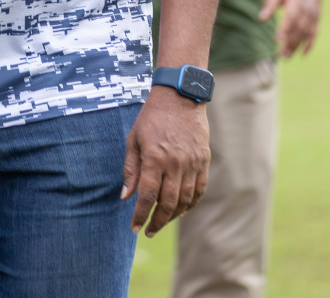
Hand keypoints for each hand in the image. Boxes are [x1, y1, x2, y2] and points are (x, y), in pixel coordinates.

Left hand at [122, 87, 209, 236]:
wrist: (179, 97)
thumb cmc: (151, 118)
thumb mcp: (134, 139)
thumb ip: (131, 169)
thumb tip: (126, 197)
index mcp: (154, 158)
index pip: (147, 196)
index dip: (140, 215)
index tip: (134, 227)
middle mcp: (175, 163)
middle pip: (167, 203)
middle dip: (157, 221)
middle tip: (149, 231)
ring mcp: (192, 163)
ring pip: (185, 199)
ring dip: (174, 216)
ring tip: (162, 221)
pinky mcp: (204, 160)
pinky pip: (200, 189)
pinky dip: (191, 203)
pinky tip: (181, 209)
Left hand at [259, 0, 325, 57]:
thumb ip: (269, 5)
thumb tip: (260, 19)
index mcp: (296, 3)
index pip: (290, 18)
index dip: (285, 30)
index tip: (277, 41)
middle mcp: (306, 12)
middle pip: (298, 30)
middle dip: (289, 43)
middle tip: (280, 55)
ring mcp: (313, 17)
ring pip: (305, 35)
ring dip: (297, 47)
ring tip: (287, 57)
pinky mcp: (317, 21)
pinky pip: (314, 35)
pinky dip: (310, 45)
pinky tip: (303, 55)